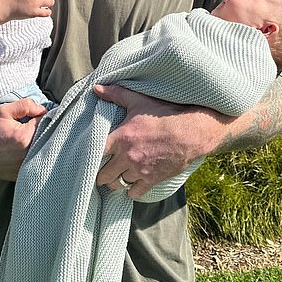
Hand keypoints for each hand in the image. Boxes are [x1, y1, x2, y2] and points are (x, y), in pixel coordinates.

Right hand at [0, 89, 46, 181]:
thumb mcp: (4, 111)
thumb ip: (26, 105)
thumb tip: (44, 109)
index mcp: (25, 137)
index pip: (46, 121)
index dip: (44, 115)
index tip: (38, 114)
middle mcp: (28, 154)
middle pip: (49, 136)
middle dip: (46, 128)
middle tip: (35, 124)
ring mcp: (27, 166)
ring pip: (45, 149)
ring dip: (42, 141)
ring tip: (30, 136)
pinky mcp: (24, 174)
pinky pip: (37, 160)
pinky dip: (36, 153)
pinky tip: (26, 148)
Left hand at [93, 84, 228, 199]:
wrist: (190, 132)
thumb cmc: (164, 114)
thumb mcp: (138, 100)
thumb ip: (116, 94)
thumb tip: (96, 88)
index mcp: (120, 138)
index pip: (96, 154)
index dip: (91, 156)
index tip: (91, 156)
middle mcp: (127, 157)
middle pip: (104, 175)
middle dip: (101, 173)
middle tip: (102, 170)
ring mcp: (139, 170)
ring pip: (118, 184)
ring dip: (116, 181)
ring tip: (116, 176)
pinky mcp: (152, 180)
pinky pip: (134, 193)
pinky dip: (131, 191)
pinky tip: (131, 184)